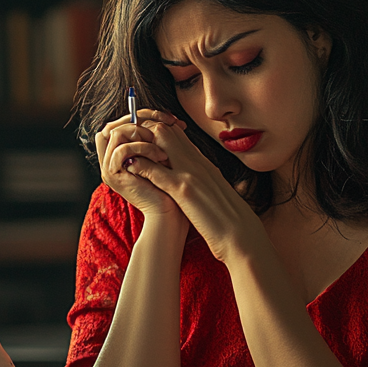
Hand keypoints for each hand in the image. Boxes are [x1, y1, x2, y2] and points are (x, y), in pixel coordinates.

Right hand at [95, 109, 188, 222]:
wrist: (167, 213)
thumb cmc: (168, 187)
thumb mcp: (162, 157)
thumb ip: (156, 139)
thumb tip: (163, 118)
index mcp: (120, 153)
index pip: (119, 123)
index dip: (140, 114)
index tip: (167, 118)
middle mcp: (110, 159)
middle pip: (112, 125)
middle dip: (139, 120)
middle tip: (164, 124)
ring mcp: (109, 167)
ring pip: (115, 133)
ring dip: (140, 134)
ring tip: (161, 148)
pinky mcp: (113, 176)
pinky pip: (121, 150)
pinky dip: (141, 148)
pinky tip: (159, 156)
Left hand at [120, 119, 263, 264]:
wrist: (242, 237)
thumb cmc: (229, 220)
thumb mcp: (216, 192)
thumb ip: (204, 181)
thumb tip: (195, 181)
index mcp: (204, 164)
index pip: (178, 134)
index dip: (158, 131)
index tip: (142, 140)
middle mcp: (198, 162)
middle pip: (168, 129)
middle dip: (145, 130)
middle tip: (128, 141)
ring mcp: (191, 174)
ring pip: (162, 140)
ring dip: (142, 142)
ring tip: (126, 150)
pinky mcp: (185, 191)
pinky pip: (158, 171)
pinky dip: (142, 166)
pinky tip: (130, 167)